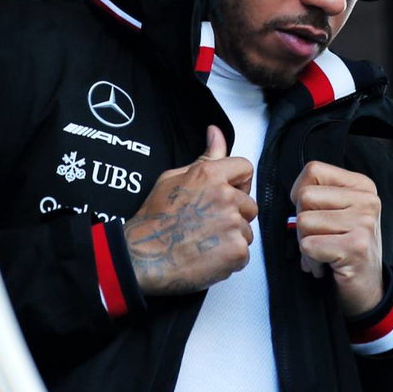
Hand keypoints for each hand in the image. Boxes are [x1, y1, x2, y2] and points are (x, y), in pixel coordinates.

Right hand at [123, 125, 257, 294]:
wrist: (143, 257)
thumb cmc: (154, 219)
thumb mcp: (173, 177)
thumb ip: (204, 156)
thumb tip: (216, 133)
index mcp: (211, 175)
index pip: (245, 169)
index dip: (238, 183)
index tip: (227, 194)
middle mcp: (226, 197)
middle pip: (249, 204)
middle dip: (235, 214)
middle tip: (208, 224)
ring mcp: (233, 224)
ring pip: (246, 230)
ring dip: (232, 237)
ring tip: (204, 241)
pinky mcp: (236, 250)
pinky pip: (243, 253)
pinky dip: (229, 258)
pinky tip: (208, 256)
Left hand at [290, 161, 384, 316]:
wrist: (368, 290)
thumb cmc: (347, 251)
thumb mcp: (340, 213)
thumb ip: (321, 195)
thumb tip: (293, 192)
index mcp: (362, 186)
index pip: (313, 170)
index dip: (300, 194)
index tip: (314, 213)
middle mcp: (367, 201)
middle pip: (305, 197)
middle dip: (302, 223)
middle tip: (320, 239)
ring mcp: (364, 223)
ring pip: (304, 222)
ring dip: (306, 245)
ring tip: (325, 254)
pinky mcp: (355, 246)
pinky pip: (308, 245)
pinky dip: (311, 260)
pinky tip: (327, 265)